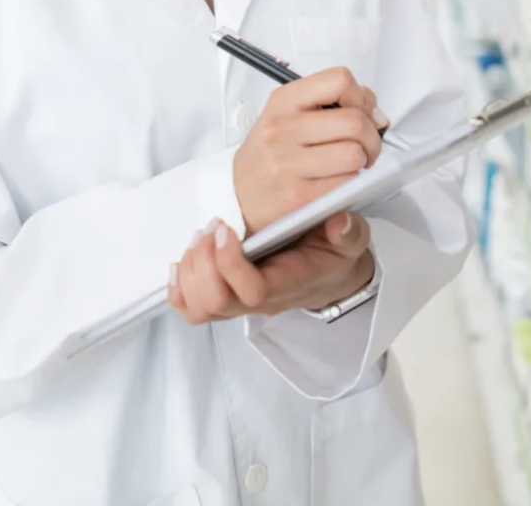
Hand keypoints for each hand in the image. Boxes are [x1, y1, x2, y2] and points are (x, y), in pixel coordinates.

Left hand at [167, 212, 374, 324]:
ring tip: (204, 235)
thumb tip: (340, 221)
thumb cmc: (334, 255)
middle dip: (204, 262)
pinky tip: (183, 261)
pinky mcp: (227, 298)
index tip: (227, 228)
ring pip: (200, 307)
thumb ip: (349, 233)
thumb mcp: (351, 240)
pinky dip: (179, 289)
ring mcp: (241, 304)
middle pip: (217, 302)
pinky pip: (193, 309)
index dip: (231, 264)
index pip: (253, 291)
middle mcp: (261, 301)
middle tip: (213, 227)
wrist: (330, 276)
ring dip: (191, 269)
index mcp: (289, 285)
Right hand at [233, 66, 386, 233]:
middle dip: (371, 136)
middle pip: (354, 121)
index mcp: (284, 101)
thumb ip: (332, 103)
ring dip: (362, 161)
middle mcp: (282, 128)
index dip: (360, 97)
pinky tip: (337, 181)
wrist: (237, 194)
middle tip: (366, 146)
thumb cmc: (270, 152)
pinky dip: (351, 182)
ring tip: (350, 164)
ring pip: (354, 154)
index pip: (339, 80)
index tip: (361, 112)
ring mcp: (287, 163)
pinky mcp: (297, 196)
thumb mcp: (289, 115)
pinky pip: (345, 184)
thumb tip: (377, 114)